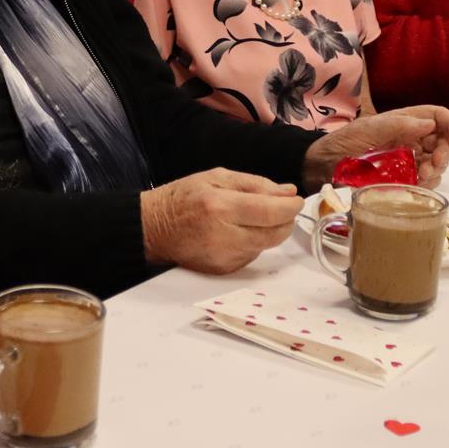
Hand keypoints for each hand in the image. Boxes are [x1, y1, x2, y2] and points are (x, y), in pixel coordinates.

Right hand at [141, 169, 299, 273]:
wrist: (152, 229)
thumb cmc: (183, 198)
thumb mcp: (217, 177)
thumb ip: (256, 184)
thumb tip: (288, 192)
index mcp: (221, 207)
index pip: (272, 212)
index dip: (291, 206)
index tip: (295, 200)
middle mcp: (225, 236)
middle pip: (276, 234)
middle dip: (285, 219)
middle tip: (280, 207)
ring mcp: (224, 257)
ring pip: (267, 245)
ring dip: (269, 231)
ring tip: (250, 217)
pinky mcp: (224, 270)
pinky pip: (253, 255)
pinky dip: (253, 242)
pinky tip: (236, 232)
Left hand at [304, 105, 448, 187]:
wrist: (323, 166)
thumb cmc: (343, 142)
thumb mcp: (369, 130)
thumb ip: (398, 125)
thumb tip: (429, 123)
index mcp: (405, 121)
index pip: (438, 116)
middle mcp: (411, 138)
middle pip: (443, 142)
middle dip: (444, 153)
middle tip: (432, 165)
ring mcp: (408, 159)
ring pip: (437, 163)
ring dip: (436, 170)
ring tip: (422, 177)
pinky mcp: (403, 178)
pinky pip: (424, 181)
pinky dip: (426, 184)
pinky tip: (416, 185)